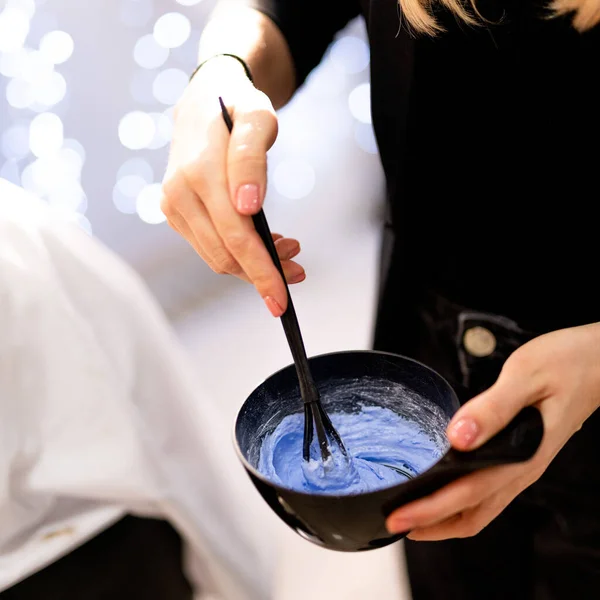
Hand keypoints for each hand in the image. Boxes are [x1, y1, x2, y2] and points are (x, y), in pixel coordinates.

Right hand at [161, 56, 303, 316]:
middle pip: (226, 255)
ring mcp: (173, 206)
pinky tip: (265, 242)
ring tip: (290, 249)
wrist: (204, 100)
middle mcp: (179, 195)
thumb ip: (251, 159)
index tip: (282, 301)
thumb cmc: (238, 108)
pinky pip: (210, 246)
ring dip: (254, 264)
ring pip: (217, 257)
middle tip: (300, 269)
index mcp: (199, 173)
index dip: (262, 271)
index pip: (236, 237)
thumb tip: (248, 208)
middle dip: (264, 272)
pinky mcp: (176, 213)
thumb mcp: (258, 119)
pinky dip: (239, 253)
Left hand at [386, 322, 599, 539]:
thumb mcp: (525, 377)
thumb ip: (492, 408)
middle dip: (431, 524)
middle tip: (393, 523)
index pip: (467, 494)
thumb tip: (456, 437)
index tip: (398, 518)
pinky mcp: (522, 458)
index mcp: (522, 455)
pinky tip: (442, 490)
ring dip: (445, 518)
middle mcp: (522, 470)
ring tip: (411, 516)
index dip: (430, 511)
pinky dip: (461, 503)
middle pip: (472, 514)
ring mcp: (523, 467)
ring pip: (481, 509)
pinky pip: (488, 493)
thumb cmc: (567, 364)